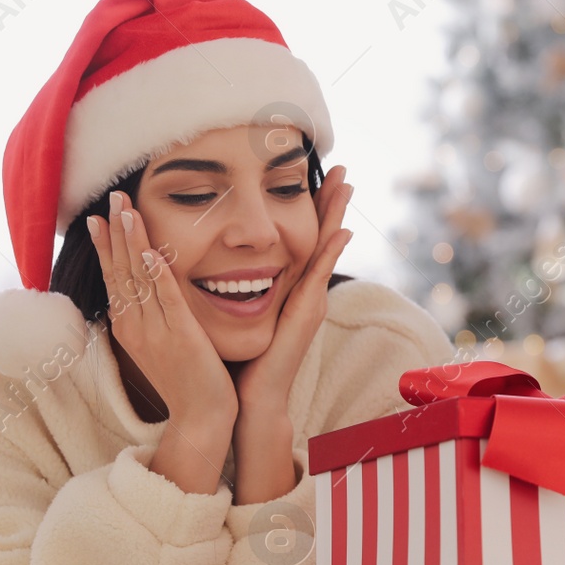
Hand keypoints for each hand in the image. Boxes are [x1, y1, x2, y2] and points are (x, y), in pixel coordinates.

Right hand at [88, 189, 237, 428]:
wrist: (200, 416)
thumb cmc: (186, 379)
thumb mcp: (160, 343)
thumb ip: (153, 315)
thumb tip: (148, 287)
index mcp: (129, 327)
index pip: (113, 278)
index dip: (106, 246)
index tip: (99, 218)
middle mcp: (135, 326)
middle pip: (119, 271)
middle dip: (115, 233)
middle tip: (111, 198)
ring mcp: (155, 331)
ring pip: (138, 278)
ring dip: (130, 241)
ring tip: (124, 210)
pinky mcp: (180, 335)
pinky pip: (166, 298)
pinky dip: (156, 273)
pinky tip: (149, 250)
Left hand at [232, 164, 353, 413]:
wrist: (252, 395)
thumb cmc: (244, 358)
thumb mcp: (243, 312)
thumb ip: (241, 289)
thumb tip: (216, 262)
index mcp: (290, 289)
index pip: (304, 239)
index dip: (312, 210)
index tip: (318, 177)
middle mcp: (305, 292)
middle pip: (322, 237)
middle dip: (331, 202)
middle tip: (342, 169)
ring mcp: (310, 302)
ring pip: (325, 249)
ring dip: (337, 216)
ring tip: (347, 187)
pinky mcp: (306, 314)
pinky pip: (319, 276)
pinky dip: (332, 253)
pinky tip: (341, 231)